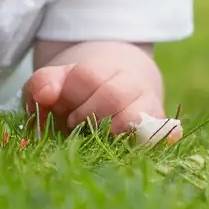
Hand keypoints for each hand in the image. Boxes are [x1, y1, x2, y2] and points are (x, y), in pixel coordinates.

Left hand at [23, 42, 166, 135]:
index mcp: (98, 70)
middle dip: (92, 115)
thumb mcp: (56, 84)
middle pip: (114, 95)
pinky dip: (163, 133)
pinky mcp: (156, 126)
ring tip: (106, 136)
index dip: (74, 96)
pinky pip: (163, 128)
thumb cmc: (76, 94)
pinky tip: (165, 138)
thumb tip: (46, 95)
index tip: (68, 114)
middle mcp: (126, 82)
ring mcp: (144, 103)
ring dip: (120, 128)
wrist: (115, 88)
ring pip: (140, 112)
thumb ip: (42, 84)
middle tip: (79, 127)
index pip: (87, 77)